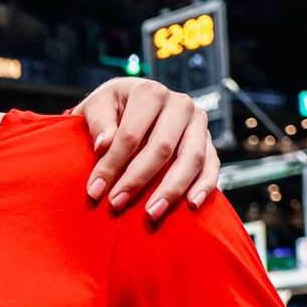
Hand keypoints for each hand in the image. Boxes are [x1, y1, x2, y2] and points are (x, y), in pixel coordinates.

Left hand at [73, 78, 218, 218]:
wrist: (132, 104)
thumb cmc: (110, 108)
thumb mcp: (96, 106)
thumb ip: (97, 122)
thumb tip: (104, 145)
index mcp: (150, 93)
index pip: (130, 135)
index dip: (112, 165)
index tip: (94, 190)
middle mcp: (180, 104)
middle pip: (162, 148)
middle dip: (137, 180)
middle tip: (116, 204)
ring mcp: (198, 123)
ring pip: (191, 159)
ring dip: (170, 190)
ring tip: (151, 213)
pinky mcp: (208, 141)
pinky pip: (212, 164)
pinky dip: (204, 185)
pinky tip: (191, 204)